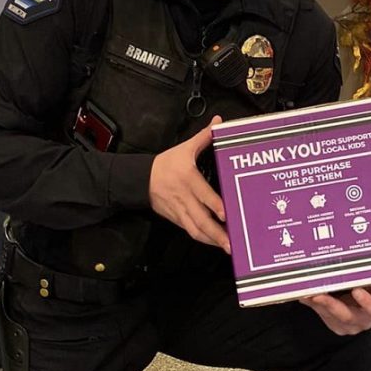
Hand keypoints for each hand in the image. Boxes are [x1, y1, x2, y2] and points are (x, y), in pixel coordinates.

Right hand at [149, 118, 230, 252]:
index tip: (226, 214)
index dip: (214, 205)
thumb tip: (219, 122)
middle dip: (216, 233)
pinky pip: (191, 231)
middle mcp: (184, 197)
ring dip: (212, 240)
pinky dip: (204, 239)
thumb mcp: (184, 148)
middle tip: (231, 242)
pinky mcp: (176, 218)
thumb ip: (204, 136)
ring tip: (227, 248)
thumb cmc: (165, 164)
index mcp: (187, 178)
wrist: (139, 180)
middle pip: (200, 219)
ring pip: (196, 229)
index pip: (202, 194)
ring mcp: (180, 210)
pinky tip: (216, 244)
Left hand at [298, 266, 370, 335]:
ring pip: (328, 315)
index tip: (358, 290)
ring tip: (306, 291)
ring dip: (317, 304)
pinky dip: (309, 302)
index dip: (366, 302)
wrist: (363, 302)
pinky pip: (318, 313)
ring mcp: (344, 322)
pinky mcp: (329, 320)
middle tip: (320, 294)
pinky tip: (300, 292)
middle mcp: (360, 320)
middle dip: (332, 306)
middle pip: (346, 316)